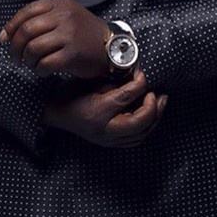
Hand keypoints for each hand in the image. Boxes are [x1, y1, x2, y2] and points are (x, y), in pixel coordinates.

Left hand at [0, 0, 111, 79]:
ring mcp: (70, 35)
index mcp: (61, 5)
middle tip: (16, 57)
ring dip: (27, 60)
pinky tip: (42, 70)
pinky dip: (39, 69)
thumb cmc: (85, 35)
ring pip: (34, 48)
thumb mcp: (66, 17)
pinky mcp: (73, 54)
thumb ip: (40, 20)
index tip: (5, 39)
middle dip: (15, 47)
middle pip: (27, 30)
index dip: (12, 26)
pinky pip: (46, 63)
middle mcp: (65, 17)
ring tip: (30, 64)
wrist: (112, 47)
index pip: (27, 11)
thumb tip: (6, 35)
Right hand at [41, 68, 168, 147]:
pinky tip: (151, 116)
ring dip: (155, 118)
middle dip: (154, 106)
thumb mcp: (92, 82)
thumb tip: (136, 75)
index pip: (127, 96)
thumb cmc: (71, 94)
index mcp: (99, 111)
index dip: (140, 83)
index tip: (142, 73)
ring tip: (161, 102)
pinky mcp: (111, 143)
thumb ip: (115, 82)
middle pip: (140, 121)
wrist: (56, 114)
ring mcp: (109, 140)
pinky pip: (136, 139)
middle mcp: (106, 129)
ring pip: (142, 133)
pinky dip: (147, 127)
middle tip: (158, 92)